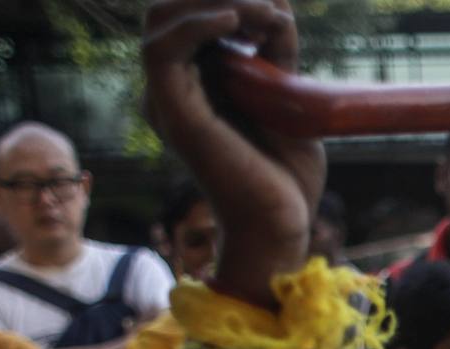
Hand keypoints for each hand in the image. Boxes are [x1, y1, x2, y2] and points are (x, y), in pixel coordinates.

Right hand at [143, 0, 323, 305]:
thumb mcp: (288, 98)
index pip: (188, 14)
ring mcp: (168, 102)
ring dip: (216, 1)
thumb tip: (277, 6)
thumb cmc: (287, 176)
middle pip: (168, 9)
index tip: (277, 7)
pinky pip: (163, 50)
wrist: (282, 226)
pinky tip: (238, 18)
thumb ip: (276, 54)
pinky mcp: (175, 115)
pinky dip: (198, 23)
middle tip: (271, 4)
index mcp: (194, 84)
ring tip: (265, 10)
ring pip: (162, 19)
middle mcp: (173, 90)